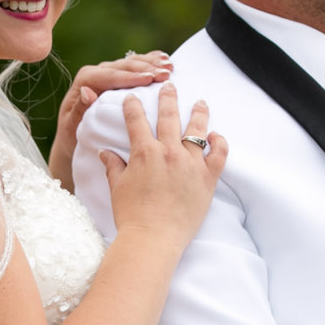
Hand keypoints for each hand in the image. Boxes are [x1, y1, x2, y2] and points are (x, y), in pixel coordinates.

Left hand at [48, 50, 172, 191]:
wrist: (73, 136)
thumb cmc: (72, 135)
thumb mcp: (72, 125)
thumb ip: (80, 108)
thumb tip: (86, 91)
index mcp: (85, 81)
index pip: (110, 76)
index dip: (130, 76)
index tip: (149, 79)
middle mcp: (96, 73)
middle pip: (124, 67)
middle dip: (146, 69)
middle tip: (166, 73)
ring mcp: (107, 72)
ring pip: (132, 63)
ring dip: (152, 63)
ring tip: (170, 66)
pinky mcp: (117, 75)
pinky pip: (135, 65)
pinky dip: (150, 61)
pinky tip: (164, 58)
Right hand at [99, 85, 226, 250]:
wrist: (153, 239)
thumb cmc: (132, 216)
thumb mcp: (118, 188)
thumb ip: (114, 166)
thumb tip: (105, 152)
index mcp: (144, 152)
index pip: (137, 121)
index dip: (133, 106)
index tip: (132, 97)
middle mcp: (169, 152)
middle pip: (170, 117)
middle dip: (168, 98)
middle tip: (169, 86)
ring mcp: (191, 164)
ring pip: (197, 131)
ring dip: (199, 113)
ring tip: (200, 102)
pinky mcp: (207, 179)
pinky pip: (219, 155)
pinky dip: (220, 143)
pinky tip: (217, 136)